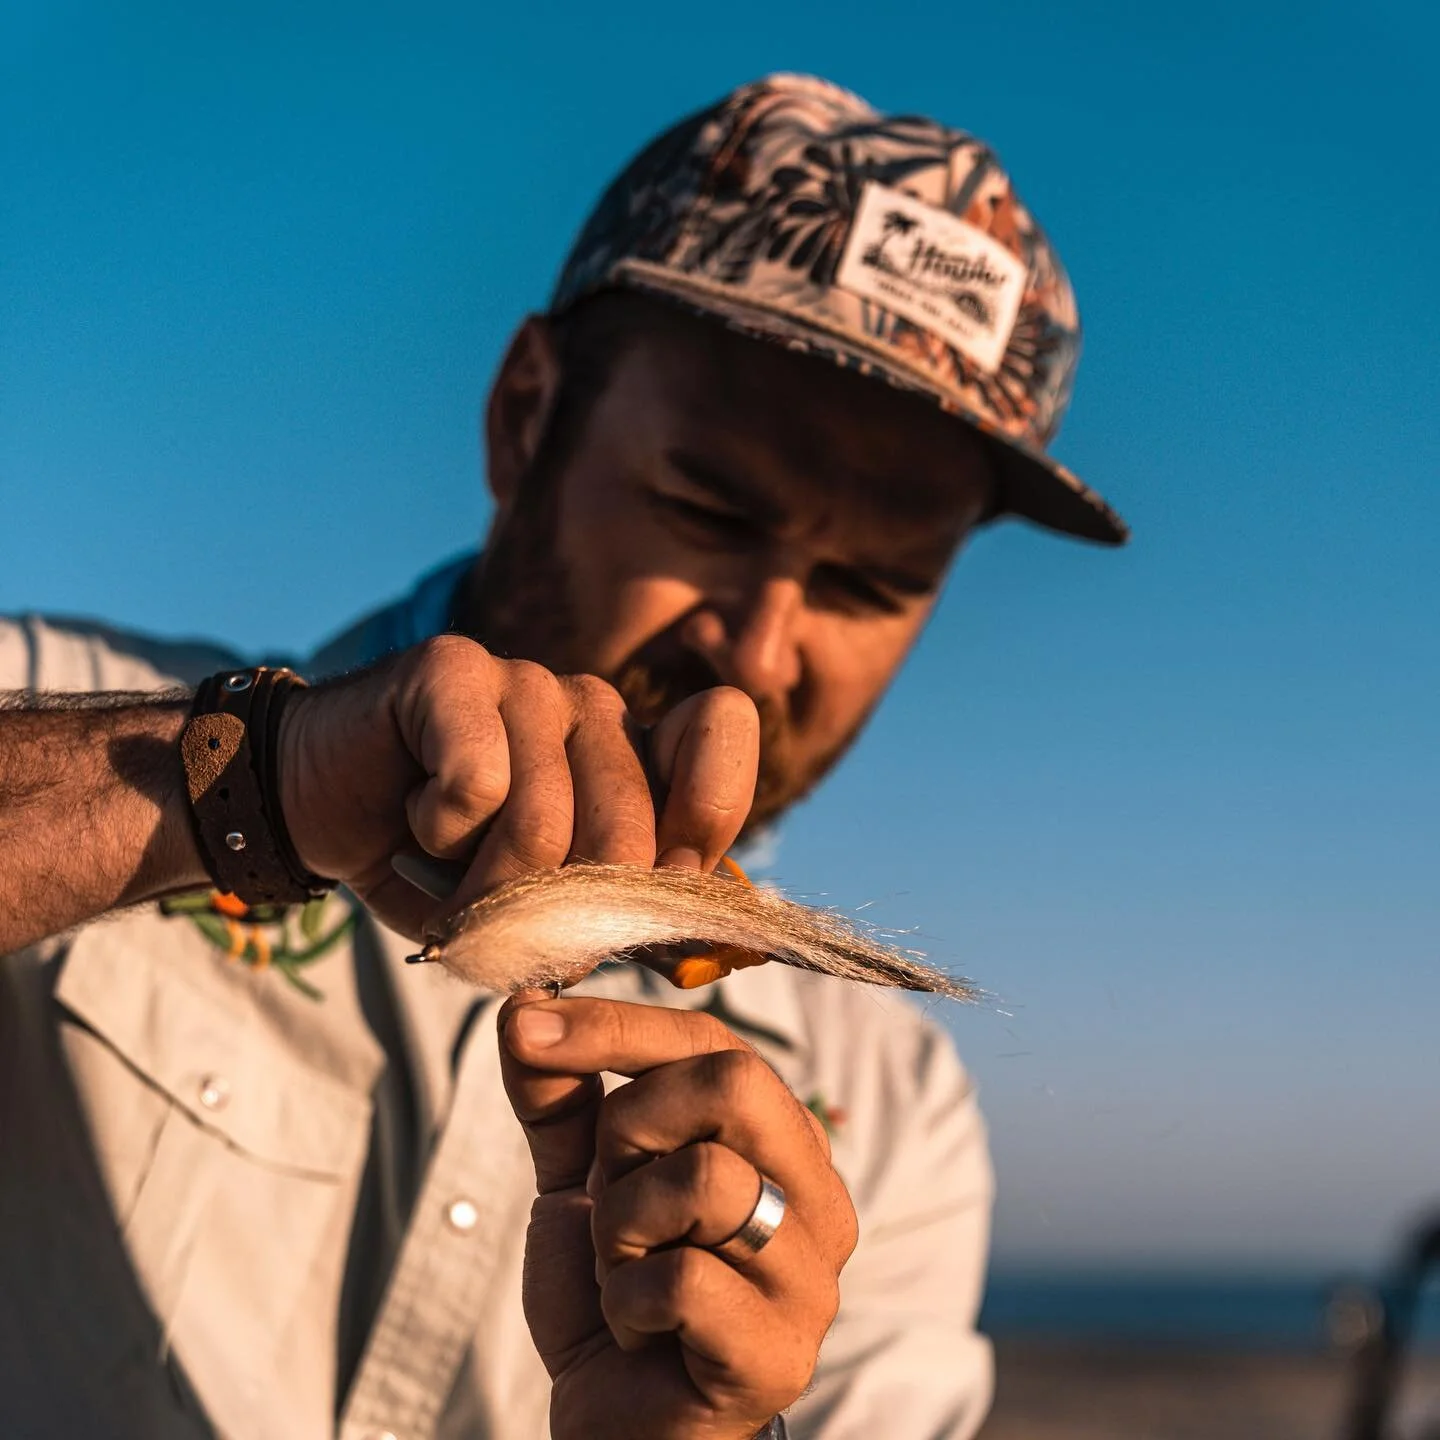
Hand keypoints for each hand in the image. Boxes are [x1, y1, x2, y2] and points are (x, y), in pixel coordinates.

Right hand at [277, 634, 758, 937]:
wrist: (318, 808)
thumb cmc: (441, 863)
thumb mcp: (543, 904)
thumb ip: (623, 911)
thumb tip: (708, 943)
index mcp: (632, 749)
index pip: (721, 727)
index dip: (704, 812)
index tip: (651, 886)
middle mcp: (592, 703)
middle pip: (626, 826)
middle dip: (562, 914)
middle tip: (506, 929)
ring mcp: (526, 679)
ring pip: (542, 821)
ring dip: (485, 893)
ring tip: (453, 889)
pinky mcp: (454, 671)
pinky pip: (477, 784)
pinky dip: (440, 834)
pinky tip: (417, 815)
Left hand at [499, 994, 857, 1439]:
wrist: (617, 1428)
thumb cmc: (617, 1294)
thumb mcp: (579, 1179)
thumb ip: (560, 1095)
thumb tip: (521, 1007)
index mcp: (783, 1142)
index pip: (715, 1042)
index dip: (616, 1026)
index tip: (526, 1026)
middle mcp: (816, 1198)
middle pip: (735, 1083)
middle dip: (633, 1122)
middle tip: (609, 1186)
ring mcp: (809, 1280)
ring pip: (706, 1180)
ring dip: (623, 1225)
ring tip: (624, 1270)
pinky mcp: (779, 1356)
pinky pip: (685, 1281)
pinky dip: (628, 1301)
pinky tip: (637, 1328)